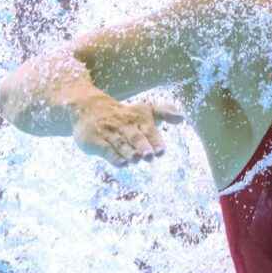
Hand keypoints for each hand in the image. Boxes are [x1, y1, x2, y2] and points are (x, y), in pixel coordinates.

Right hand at [72, 95, 186, 166]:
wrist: (89, 109)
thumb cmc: (125, 114)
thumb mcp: (145, 110)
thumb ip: (165, 113)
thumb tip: (182, 118)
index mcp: (139, 118)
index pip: (149, 130)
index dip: (156, 140)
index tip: (161, 151)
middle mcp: (125, 125)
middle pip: (135, 136)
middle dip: (143, 146)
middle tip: (150, 156)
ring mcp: (109, 133)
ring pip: (121, 143)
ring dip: (129, 152)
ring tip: (136, 159)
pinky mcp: (95, 141)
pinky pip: (106, 150)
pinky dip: (114, 157)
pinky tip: (122, 164)